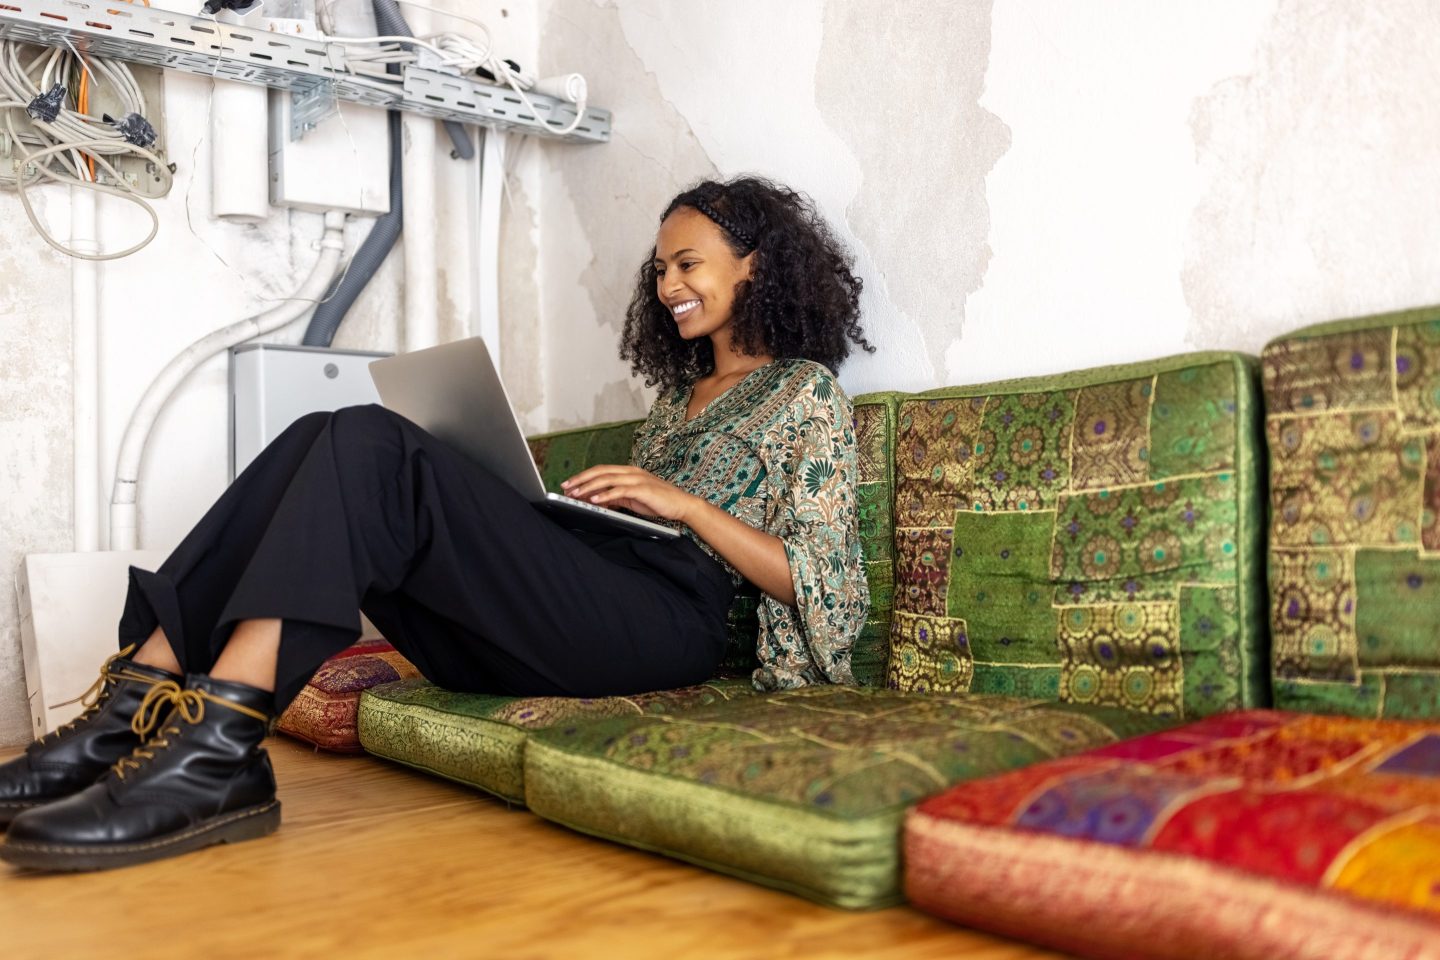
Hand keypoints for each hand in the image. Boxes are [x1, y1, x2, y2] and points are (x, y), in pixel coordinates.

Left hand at [561, 465, 698, 522]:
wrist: (681, 504)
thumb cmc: (658, 501)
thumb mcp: (632, 498)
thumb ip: (615, 497)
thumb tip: (595, 499)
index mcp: (628, 471)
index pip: (601, 470)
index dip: (584, 476)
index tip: (569, 484)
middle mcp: (631, 471)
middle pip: (600, 471)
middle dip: (581, 479)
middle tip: (565, 487)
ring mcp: (637, 479)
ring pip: (607, 479)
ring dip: (589, 486)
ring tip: (575, 494)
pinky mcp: (642, 489)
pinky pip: (620, 490)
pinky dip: (605, 494)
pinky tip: (595, 499)